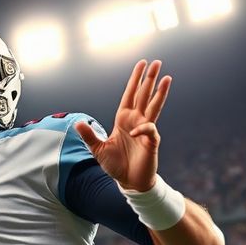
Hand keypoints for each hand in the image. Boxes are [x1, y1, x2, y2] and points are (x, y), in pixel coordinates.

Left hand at [75, 60, 171, 190]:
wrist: (128, 182)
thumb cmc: (115, 165)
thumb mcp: (97, 149)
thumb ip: (89, 135)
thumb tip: (78, 123)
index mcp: (123, 118)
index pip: (130, 94)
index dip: (135, 79)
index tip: (142, 64)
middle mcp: (136, 120)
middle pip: (144, 95)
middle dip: (149, 79)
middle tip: (157, 62)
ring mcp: (145, 129)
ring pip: (154, 106)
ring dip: (160, 92)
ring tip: (167, 77)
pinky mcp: (151, 141)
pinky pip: (149, 129)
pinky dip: (143, 129)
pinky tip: (136, 132)